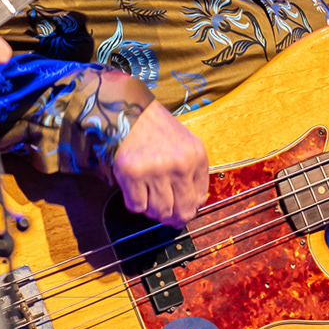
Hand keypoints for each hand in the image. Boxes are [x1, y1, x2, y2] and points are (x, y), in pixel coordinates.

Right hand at [112, 101, 208, 226]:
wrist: (129, 110)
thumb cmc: (156, 129)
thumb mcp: (185, 145)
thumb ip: (193, 173)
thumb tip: (193, 205)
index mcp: (196, 156)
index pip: (200, 199)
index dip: (189, 208)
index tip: (181, 207)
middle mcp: (179, 164)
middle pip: (182, 212)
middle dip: (174, 218)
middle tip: (166, 215)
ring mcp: (156, 170)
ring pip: (159, 212)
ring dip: (153, 211)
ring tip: (149, 197)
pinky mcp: (132, 174)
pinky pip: (137, 206)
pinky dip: (136, 203)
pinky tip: (136, 190)